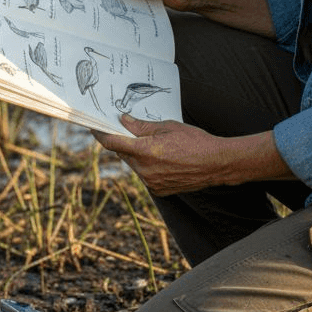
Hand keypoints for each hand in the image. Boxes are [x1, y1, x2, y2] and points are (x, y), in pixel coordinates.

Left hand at [92, 115, 291, 196]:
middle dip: (124, 143)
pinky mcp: (160, 190)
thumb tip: (123, 121)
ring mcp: (152, 183)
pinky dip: (149, 167)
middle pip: (123, 154)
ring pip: (135, 166)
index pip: (112, 143)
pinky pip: (146, 176)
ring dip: (138, 156)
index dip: (101, 134)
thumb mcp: (168, 127)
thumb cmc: (195, 141)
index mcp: (145, 151)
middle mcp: (145, 170)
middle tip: (130, 132)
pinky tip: (164, 159)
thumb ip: (142, 126)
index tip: (95, 127)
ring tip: (155, 146)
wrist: (217, 164)